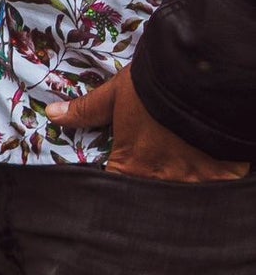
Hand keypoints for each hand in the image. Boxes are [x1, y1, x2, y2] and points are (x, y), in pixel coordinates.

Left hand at [46, 67, 249, 181]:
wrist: (200, 79)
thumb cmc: (152, 87)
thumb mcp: (115, 95)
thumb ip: (86, 111)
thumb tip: (52, 115)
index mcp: (132, 166)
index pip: (117, 188)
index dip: (117, 183)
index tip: (120, 176)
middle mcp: (160, 181)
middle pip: (150, 195)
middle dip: (149, 186)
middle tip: (155, 169)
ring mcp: (192, 183)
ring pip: (181, 195)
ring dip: (178, 184)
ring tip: (180, 167)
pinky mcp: (221, 179)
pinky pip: (213, 190)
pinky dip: (209, 183)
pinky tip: (205, 169)